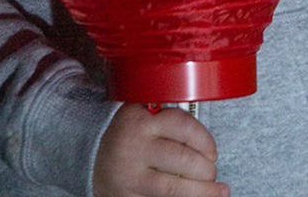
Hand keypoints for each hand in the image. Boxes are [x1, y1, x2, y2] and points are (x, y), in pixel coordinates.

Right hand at [93, 104, 228, 196]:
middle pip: (183, 159)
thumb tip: (205, 142)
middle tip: (211, 172)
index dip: (205, 140)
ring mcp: (131, 176)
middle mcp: (134, 146)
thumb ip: (166, 120)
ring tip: (217, 191)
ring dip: (203, 191)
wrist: (90, 160)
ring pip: (176, 188)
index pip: (182, 125)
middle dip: (206, 169)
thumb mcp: (141, 118)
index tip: (212, 151)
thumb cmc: (127, 138)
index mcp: (139, 119)